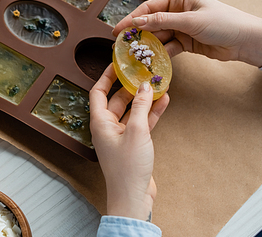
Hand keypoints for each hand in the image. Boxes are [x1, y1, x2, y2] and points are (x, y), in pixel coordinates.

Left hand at [90, 64, 168, 220]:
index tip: (116, 63)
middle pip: (116, 99)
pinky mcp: (133, 143)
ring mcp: (121, 135)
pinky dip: (151, 113)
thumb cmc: (127, 168)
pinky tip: (163, 101)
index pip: (97, 92)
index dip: (105, 76)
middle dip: (130, 86)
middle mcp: (107, 127)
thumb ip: (140, 107)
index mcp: (99, 122)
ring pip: (131, 111)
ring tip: (157, 84)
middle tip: (142, 72)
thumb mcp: (136, 132)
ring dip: (143, 99)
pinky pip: (141, 123)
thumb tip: (144, 86)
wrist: (133, 197)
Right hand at [113, 0, 261, 67]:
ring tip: (133, 54)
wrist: (246, 41)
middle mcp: (178, 11)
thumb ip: (163, 21)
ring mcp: (181, 27)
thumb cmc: (224, 23)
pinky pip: (168, 47)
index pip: (150, 8)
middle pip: (152, 22)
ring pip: (159, 36)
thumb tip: (138, 22)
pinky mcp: (186, 42)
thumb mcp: (191, 20)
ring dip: (148, 45)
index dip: (132, 18)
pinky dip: (160, 53)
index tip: (118, 30)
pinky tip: (151, 60)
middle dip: (138, 33)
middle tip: (122, 45)